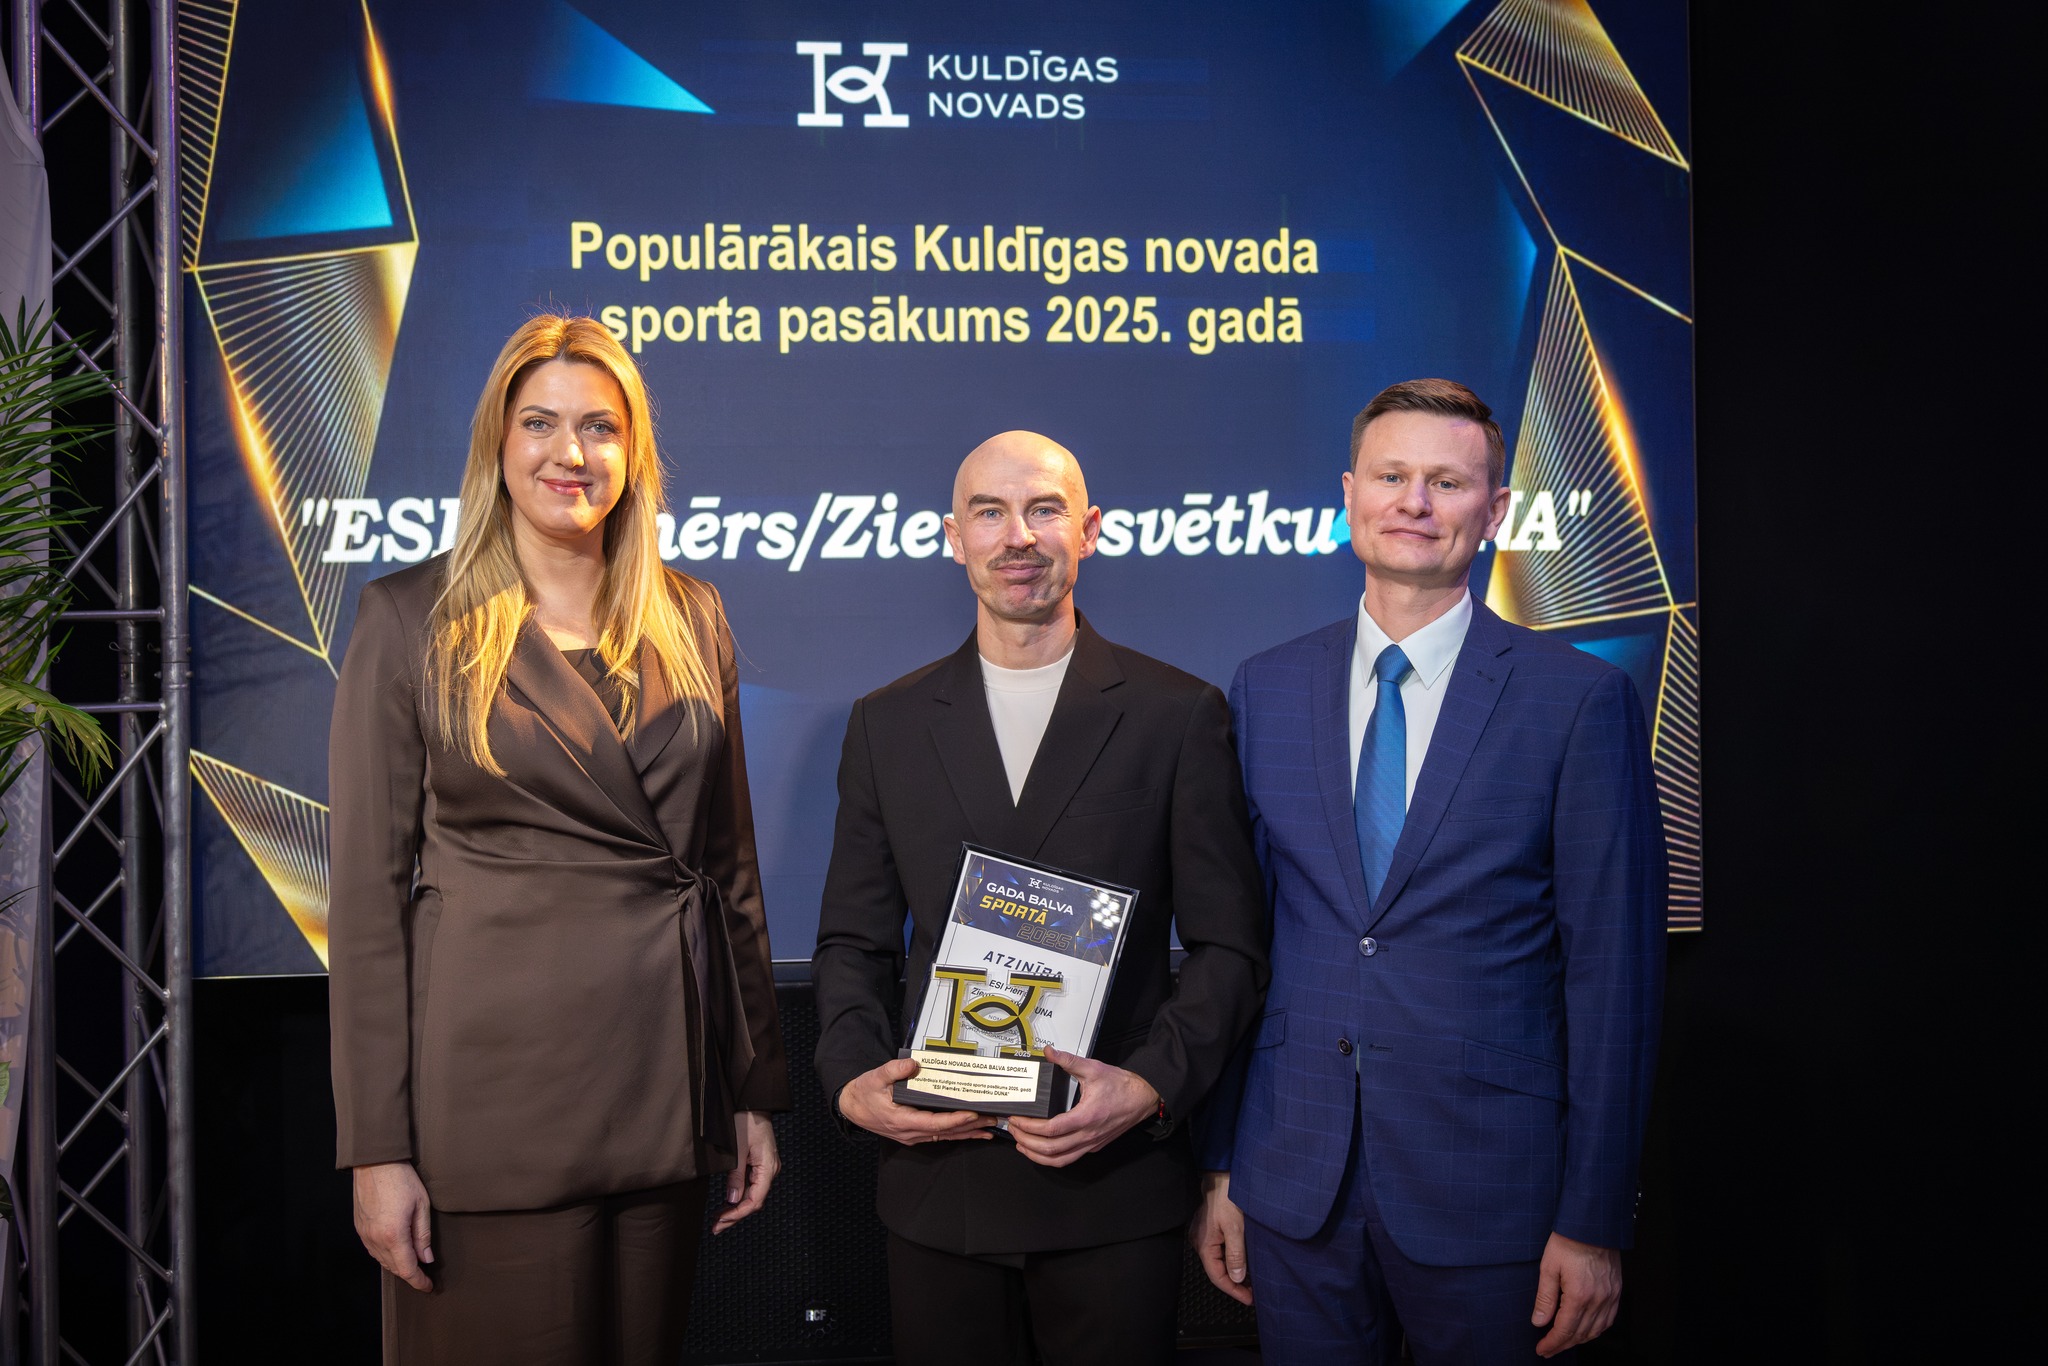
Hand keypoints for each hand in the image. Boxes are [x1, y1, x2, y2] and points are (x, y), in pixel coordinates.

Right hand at [353, 1162, 433, 1291]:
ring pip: (382, 1261)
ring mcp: (365, 1235)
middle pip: (393, 1268)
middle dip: (410, 1274)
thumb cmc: (401, 1180)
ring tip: (412, 1261)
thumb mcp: (421, 1206)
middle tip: (424, 1274)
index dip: (418, 1281)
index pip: (407, 1269)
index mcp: (393, 1235)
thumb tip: (426, 1258)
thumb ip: (423, 1235)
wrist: (375, 1163)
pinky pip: (373, 1250)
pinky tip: (396, 1250)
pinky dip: (386, 1255)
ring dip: (397, 1265)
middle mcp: (375, 1239)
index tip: (428, 1286)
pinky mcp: (359, 1228)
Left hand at [713, 1110, 781, 1233]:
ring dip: (736, 1208)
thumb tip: (733, 1200)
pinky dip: (739, 1196)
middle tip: (716, 1227)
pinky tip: (728, 1203)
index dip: (738, 1214)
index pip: (755, 1201)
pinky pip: (752, 1186)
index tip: (721, 1221)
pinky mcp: (760, 1164)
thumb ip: (736, 1176)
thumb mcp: (737, 1150)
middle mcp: (770, 1170)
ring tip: (719, 1219)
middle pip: (754, 1201)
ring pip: (753, 1195)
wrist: (752, 1102)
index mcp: (768, 1168)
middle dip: (735, 1216)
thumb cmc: (745, 1121)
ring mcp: (766, 1167)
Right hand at [838, 1058, 998, 1145]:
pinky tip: (971, 1133)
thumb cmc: (865, 1093)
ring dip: (967, 1133)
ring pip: (945, 1136)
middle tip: (991, 1119)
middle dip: (970, 1126)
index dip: (955, 1119)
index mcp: (901, 1120)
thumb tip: (913, 1065)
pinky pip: (939, 1136)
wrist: (853, 1107)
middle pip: (945, 1132)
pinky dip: (957, 1134)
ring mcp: (912, 1135)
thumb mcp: (876, 1077)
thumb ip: (894, 1070)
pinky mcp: (915, 1134)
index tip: (972, 1114)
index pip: (934, 1122)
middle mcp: (909, 1132)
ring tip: (988, 1129)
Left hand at [1006, 1047, 1158, 1167]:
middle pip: (1051, 1149)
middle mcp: (1088, 1135)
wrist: (1143, 1098)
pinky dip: (1052, 1158)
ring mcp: (1091, 1143)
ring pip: (1060, 1160)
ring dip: (1038, 1156)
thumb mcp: (1094, 1068)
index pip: (1051, 1130)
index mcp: (1086, 1117)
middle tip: (1014, 1131)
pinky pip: (1070, 1158)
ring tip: (1022, 1145)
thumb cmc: (1122, 1085)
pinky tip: (1042, 1150)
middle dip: (1027, 1142)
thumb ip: (1068, 1061)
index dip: (1030, 1127)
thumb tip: (1049, 1052)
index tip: (1017, 1120)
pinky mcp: (1094, 1146)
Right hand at [1191, 1171, 1252, 1304]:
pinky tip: (1243, 1262)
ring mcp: (1204, 1235)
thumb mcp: (1235, 1227)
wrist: (1221, 1175)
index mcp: (1204, 1245)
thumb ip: (1235, 1254)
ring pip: (1219, 1261)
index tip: (1250, 1299)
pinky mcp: (1210, 1229)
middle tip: (1253, 1292)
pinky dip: (1232, 1260)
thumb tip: (1236, 1278)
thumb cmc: (1226, 1197)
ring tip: (1251, 1281)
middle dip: (1235, 1284)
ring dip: (1234, 1272)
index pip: (1217, 1277)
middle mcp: (1201, 1243)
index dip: (1234, 1291)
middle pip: (1217, 1271)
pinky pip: (1220, 1251)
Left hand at [1531, 1231, 1622, 1355]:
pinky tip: (1587, 1330)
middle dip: (1563, 1345)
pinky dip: (1596, 1330)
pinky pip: (1609, 1320)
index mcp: (1579, 1295)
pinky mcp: (1616, 1291)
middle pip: (1580, 1334)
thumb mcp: (1548, 1267)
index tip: (1542, 1349)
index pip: (1565, 1330)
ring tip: (1564, 1342)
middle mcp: (1598, 1299)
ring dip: (1579, 1340)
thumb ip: (1545, 1298)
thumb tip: (1539, 1322)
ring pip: (1596, 1330)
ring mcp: (1610, 1296)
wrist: (1592, 1224)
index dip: (1552, 1343)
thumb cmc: (1568, 1241)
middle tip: (1549, 1349)